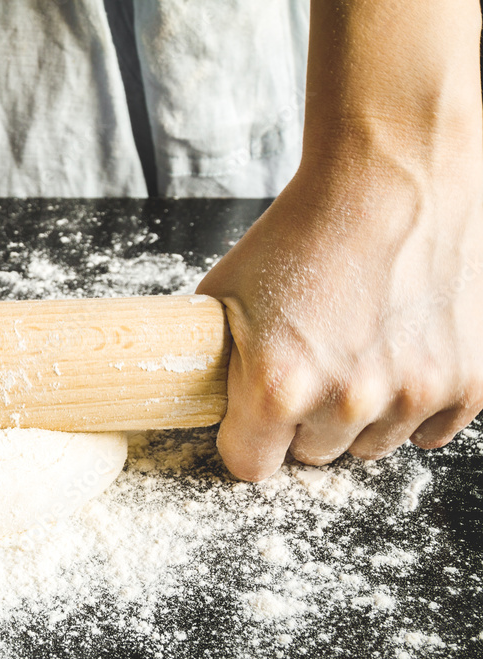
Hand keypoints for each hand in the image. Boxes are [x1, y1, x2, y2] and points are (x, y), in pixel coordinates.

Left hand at [198, 150, 482, 479]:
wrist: (389, 180)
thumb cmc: (302, 232)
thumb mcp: (224, 297)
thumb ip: (217, 364)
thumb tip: (212, 401)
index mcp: (278, 387)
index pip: (249, 465)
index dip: (246, 437)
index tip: (253, 416)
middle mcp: (347, 401)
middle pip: (310, 456)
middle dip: (302, 420)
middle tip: (309, 361)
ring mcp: (413, 394)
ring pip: (369, 447)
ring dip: (358, 415)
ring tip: (354, 348)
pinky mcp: (466, 383)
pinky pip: (429, 432)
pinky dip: (412, 404)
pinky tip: (397, 353)